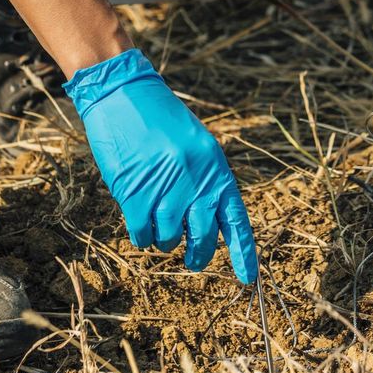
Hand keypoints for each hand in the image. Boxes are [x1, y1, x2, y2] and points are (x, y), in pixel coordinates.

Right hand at [63, 49, 257, 283]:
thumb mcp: (195, 145)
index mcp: (216, 168)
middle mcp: (195, 181)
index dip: (243, 252)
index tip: (248, 278)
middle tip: (192, 258)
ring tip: (156, 216)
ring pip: (169, 239)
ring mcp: (165, 190)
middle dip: (197, 254)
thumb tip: (210, 222)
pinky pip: (143, 234)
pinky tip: (139, 218)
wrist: (124, 95)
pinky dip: (141, 234)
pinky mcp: (136, 195)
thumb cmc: (160, 120)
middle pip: (203, 238)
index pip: (236, 219)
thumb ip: (206, 180)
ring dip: (163, 237)